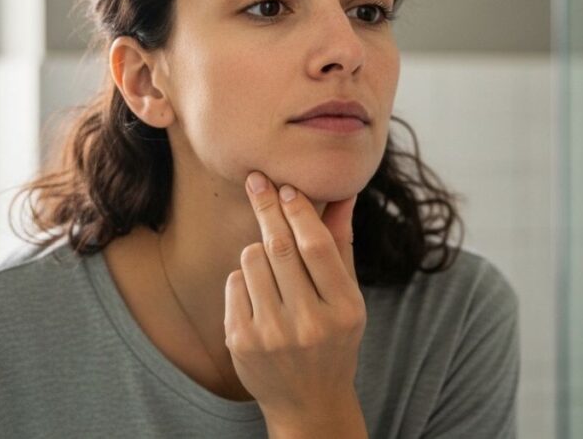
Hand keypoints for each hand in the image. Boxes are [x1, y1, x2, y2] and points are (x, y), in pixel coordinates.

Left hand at [224, 171, 366, 437]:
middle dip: (266, 208)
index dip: (299, 211)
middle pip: (279, 247)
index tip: (286, 187)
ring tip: (271, 267)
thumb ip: (341, 244)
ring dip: (257, 250)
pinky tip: (259, 296)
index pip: (316, 246)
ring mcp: (272, 335)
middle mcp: (309, 323)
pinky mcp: (241, 341)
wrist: (309, 401)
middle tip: (257, 181)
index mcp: (344, 308)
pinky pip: (234, 283)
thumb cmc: (332, 337)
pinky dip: (243, 279)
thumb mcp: (348, 296)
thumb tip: (345, 193)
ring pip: (251, 259)